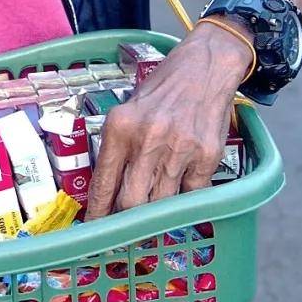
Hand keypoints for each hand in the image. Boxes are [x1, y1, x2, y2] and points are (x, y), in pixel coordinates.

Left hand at [85, 22, 249, 218]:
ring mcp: (180, 150)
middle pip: (132, 202)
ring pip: (163, 204)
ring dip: (155, 218)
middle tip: (121, 234)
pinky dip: (185, 203)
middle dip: (125, 223)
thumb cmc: (162, 88)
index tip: (93, 228)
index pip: (104, 181)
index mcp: (120, 127)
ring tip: (150, 224)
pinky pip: (193, 195)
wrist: (204, 67)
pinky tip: (180, 203)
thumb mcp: (128, 109)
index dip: (98, 211)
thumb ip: (119, 144)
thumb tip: (107, 186)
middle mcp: (148, 140)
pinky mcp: (207, 157)